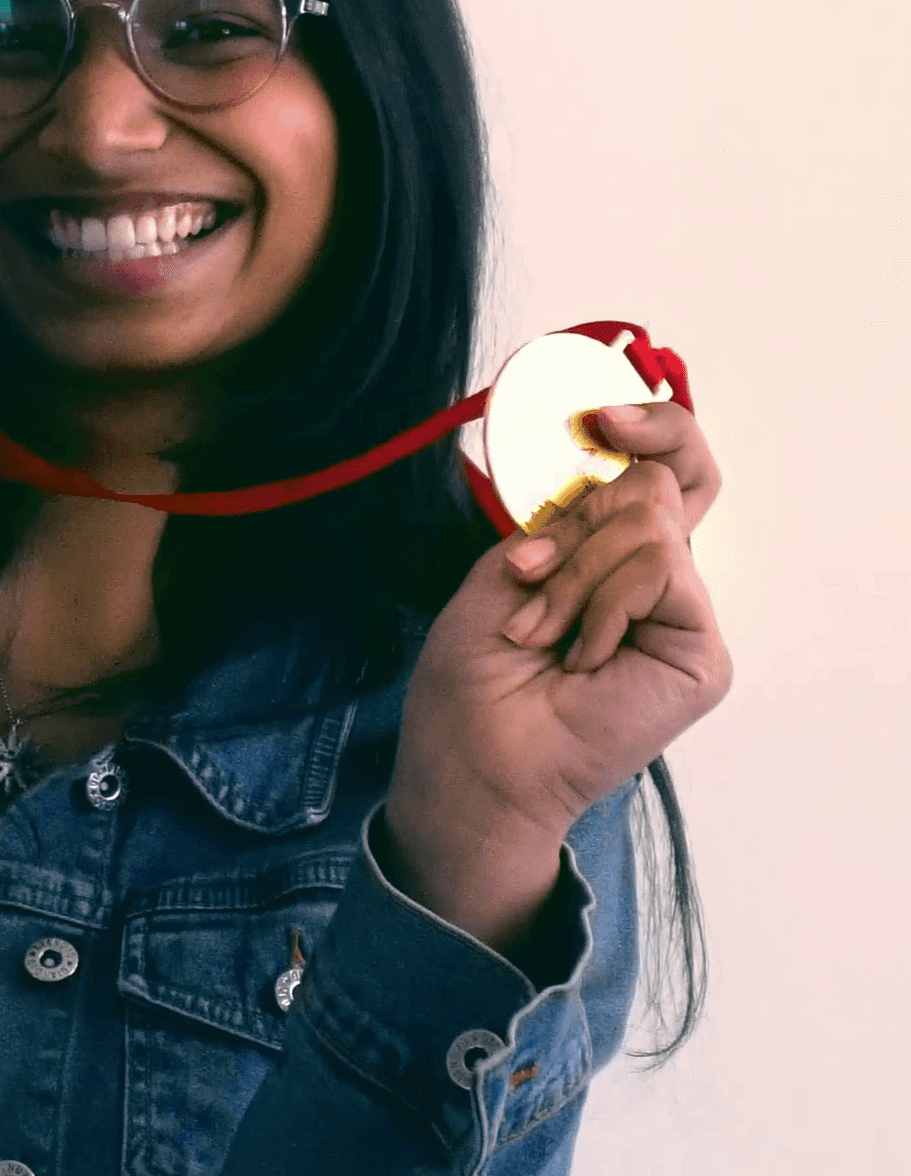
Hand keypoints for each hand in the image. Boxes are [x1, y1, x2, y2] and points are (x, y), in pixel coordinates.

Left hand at [386, 404, 732, 954]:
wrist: (473, 758)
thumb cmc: (476, 680)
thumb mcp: (506, 571)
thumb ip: (567, 517)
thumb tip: (612, 460)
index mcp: (616, 555)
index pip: (667, 465)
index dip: (651, 426)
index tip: (599, 418)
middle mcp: (660, 580)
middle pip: (657, 484)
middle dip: (575, 526)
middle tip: (528, 579)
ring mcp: (686, 616)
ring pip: (649, 526)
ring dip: (573, 577)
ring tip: (540, 635)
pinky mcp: (702, 654)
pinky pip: (658, 573)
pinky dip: (600, 606)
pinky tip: (579, 657)